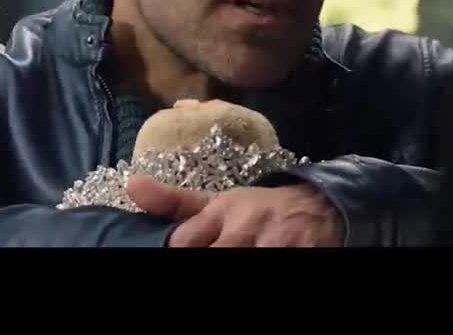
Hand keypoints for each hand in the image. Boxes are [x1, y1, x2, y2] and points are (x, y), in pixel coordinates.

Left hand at [125, 175, 344, 246]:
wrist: (322, 208)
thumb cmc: (262, 209)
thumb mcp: (221, 202)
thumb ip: (175, 202)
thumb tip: (130, 185)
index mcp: (224, 212)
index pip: (184, 242)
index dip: (179, 250)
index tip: (181, 250)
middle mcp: (247, 227)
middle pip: (216, 255)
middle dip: (211, 255)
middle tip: (213, 251)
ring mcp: (274, 246)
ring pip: (242, 261)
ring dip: (237, 260)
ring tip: (239, 254)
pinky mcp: (300, 257)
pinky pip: (278, 267)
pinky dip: (260, 268)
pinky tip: (258, 258)